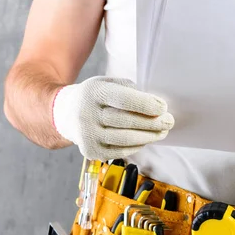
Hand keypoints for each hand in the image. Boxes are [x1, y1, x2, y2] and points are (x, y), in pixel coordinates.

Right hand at [52, 76, 174, 159]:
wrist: (66, 114)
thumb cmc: (95, 98)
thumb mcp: (106, 83)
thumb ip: (128, 89)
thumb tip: (155, 104)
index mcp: (92, 92)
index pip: (124, 99)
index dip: (146, 104)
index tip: (163, 107)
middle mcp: (86, 114)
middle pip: (127, 121)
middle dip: (153, 123)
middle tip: (169, 121)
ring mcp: (88, 135)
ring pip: (126, 139)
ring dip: (149, 136)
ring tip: (162, 132)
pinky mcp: (92, 151)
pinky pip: (121, 151)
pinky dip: (137, 145)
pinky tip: (146, 140)